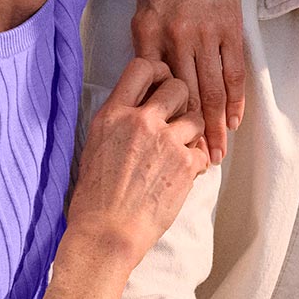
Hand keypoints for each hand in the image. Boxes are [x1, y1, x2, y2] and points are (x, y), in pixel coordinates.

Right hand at [68, 58, 208, 265]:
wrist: (107, 232)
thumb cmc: (95, 197)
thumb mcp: (96, 146)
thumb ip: (119, 121)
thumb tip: (139, 107)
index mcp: (113, 114)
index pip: (141, 67)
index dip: (158, 71)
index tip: (162, 83)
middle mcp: (140, 121)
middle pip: (177, 86)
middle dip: (182, 101)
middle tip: (176, 120)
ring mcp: (165, 141)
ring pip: (196, 117)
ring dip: (192, 133)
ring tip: (179, 151)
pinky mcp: (185, 164)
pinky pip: (203, 152)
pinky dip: (198, 163)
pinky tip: (183, 175)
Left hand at [131, 0, 245, 167]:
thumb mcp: (142, 7)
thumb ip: (145, 46)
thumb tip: (148, 86)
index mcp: (148, 33)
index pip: (155, 89)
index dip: (161, 121)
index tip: (163, 146)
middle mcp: (175, 36)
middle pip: (186, 97)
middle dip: (192, 135)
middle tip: (198, 165)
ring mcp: (206, 33)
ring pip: (212, 91)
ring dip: (217, 126)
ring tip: (219, 153)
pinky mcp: (230, 28)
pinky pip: (234, 72)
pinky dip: (236, 100)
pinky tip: (235, 121)